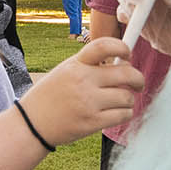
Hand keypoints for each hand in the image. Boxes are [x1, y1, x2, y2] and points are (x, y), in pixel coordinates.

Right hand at [20, 38, 144, 145]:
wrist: (32, 124)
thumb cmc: (51, 96)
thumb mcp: (65, 71)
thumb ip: (90, 66)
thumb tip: (124, 63)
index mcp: (76, 64)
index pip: (104, 46)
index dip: (122, 47)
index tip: (127, 54)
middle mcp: (83, 80)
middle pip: (126, 73)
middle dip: (138, 79)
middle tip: (138, 83)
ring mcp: (88, 102)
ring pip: (127, 97)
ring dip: (129, 100)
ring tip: (121, 102)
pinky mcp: (92, 122)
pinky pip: (123, 115)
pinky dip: (125, 113)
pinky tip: (118, 113)